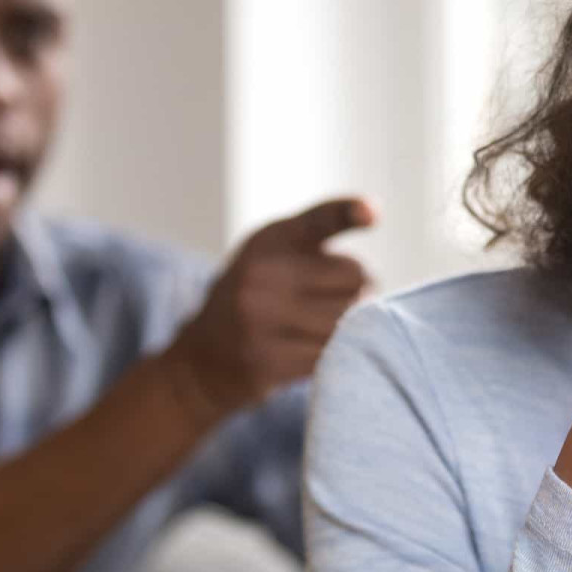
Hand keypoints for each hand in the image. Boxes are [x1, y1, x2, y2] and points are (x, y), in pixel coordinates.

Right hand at [165, 197, 373, 419]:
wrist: (199, 360)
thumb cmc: (253, 301)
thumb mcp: (271, 258)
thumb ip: (317, 251)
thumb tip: (371, 283)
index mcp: (270, 239)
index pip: (321, 219)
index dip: (349, 211)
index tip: (372, 213)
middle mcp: (262, 273)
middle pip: (355, 277)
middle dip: (356, 291)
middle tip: (334, 303)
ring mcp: (262, 317)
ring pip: (347, 320)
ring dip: (348, 328)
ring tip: (321, 329)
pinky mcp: (267, 360)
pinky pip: (330, 354)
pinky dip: (332, 355)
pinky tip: (311, 353)